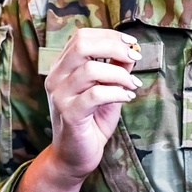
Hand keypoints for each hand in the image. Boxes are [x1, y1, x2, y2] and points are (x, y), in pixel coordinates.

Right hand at [43, 29, 143, 183]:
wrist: (75, 156)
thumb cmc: (92, 121)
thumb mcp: (107, 88)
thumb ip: (116, 67)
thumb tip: (131, 49)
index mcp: (62, 66)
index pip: (82, 36)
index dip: (110, 35)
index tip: (131, 43)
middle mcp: (56, 77)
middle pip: (82, 45)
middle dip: (114, 47)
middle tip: (134, 57)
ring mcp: (60, 95)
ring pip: (91, 69)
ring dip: (120, 75)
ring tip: (132, 85)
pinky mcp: (69, 114)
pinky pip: (96, 94)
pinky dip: (117, 92)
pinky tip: (127, 98)